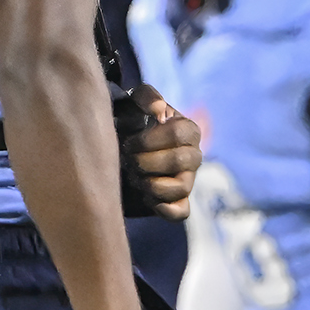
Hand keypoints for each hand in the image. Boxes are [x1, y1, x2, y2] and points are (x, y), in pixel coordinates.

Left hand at [121, 84, 200, 219]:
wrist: (116, 148)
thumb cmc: (128, 122)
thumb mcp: (133, 103)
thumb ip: (147, 97)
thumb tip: (159, 111)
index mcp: (187, 130)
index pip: (179, 133)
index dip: (150, 140)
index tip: (128, 142)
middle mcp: (193, 156)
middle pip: (180, 161)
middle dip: (146, 161)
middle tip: (127, 160)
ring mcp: (187, 181)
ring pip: (180, 188)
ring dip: (150, 184)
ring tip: (134, 176)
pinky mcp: (177, 203)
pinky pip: (180, 212)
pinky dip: (163, 208)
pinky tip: (145, 198)